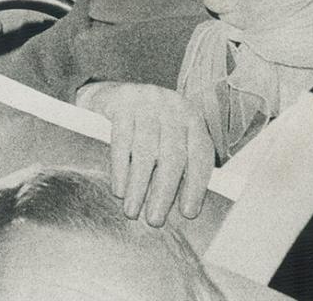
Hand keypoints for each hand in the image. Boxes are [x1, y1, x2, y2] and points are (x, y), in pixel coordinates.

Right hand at [76, 81, 212, 225]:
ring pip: (145, 152)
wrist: (112, 91)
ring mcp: (146, 102)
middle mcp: (172, 107)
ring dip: (138, 186)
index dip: (196, 186)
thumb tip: (185, 209)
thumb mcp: (170, 136)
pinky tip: (118, 189)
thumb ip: (180, 163)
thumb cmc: (148, 125)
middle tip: (154, 220)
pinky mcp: (120, 102)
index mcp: (192, 118)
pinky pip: (121, 140)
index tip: (187, 214)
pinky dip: (120, 169)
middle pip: (172, 156)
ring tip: (132, 211)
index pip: (200, 155)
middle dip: (163, 192)